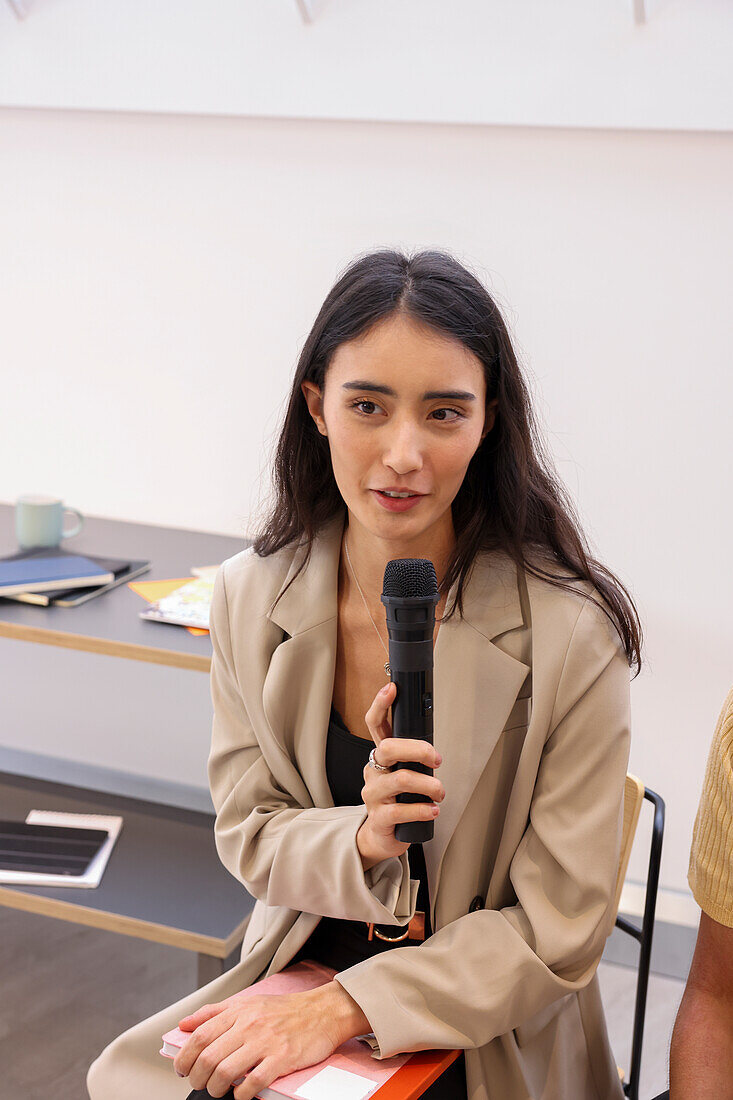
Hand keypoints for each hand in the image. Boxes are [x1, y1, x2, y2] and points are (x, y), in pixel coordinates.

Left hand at [173, 981, 368, 1099]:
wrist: (322, 1011)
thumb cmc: (283, 1010)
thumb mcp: (246, 1002)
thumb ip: (213, 1012)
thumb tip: (183, 1024)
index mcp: (238, 1011)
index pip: (199, 1036)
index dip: (184, 1057)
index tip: (182, 1069)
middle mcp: (249, 1025)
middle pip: (208, 1058)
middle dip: (197, 1078)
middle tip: (200, 1084)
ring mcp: (265, 1042)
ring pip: (225, 1072)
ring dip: (215, 1089)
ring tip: (218, 1091)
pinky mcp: (282, 1058)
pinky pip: (253, 1083)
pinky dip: (241, 1095)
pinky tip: (241, 1095)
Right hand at [357, 680, 443, 870]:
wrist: (382, 836)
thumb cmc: (399, 801)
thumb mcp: (405, 775)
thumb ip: (415, 759)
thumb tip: (436, 748)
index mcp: (381, 756)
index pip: (375, 725)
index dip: (381, 705)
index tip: (392, 688)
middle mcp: (373, 771)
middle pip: (388, 748)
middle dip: (418, 749)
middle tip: (437, 760)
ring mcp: (373, 794)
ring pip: (400, 779)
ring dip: (428, 785)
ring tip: (439, 793)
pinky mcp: (378, 818)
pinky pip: (401, 811)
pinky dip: (422, 809)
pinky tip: (432, 811)